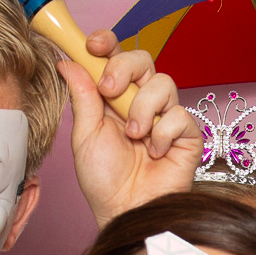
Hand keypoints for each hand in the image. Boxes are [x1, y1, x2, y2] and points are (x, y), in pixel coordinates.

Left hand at [65, 32, 202, 226]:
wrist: (126, 211)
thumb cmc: (104, 181)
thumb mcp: (85, 135)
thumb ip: (82, 96)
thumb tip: (67, 61)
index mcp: (114, 99)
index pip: (115, 56)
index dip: (106, 43)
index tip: (92, 45)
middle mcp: (141, 103)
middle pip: (142, 59)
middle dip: (123, 69)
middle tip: (109, 92)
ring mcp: (166, 117)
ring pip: (163, 83)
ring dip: (142, 109)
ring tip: (134, 137)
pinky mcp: (188, 135)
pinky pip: (180, 115)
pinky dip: (163, 133)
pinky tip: (155, 152)